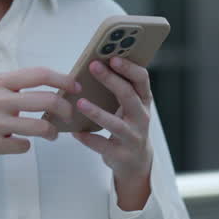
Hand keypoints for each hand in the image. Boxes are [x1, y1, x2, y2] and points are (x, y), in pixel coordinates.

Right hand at [0, 68, 77, 186]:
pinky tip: (20, 144)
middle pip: (46, 100)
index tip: (76, 87)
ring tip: (52, 135)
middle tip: (69, 115)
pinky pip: (23, 146)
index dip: (63, 79)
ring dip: (51, 132)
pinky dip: (26, 146)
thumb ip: (14, 89)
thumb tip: (51, 90)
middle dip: (65, 109)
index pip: (39, 75)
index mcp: (0, 82)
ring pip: (39, 126)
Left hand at [73, 57, 153, 209]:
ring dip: (97, 112)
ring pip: (116, 124)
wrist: (136, 161)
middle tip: (93, 67)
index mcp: (143, 101)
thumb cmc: (128, 125)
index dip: (129, 67)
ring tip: (80, 102)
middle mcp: (141, 117)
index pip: (142, 80)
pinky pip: (104, 145)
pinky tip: (75, 132)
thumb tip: (94, 65)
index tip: (113, 57)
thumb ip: (120, 89)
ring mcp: (133, 137)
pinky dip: (88, 139)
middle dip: (111, 80)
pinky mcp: (122, 155)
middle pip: (128, 96)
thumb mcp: (130, 107)